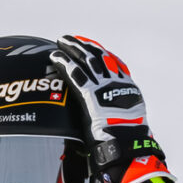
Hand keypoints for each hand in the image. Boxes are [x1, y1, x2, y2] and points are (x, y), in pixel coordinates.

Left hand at [51, 35, 164, 182]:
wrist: (126, 145)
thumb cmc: (125, 141)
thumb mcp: (127, 122)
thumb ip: (117, 113)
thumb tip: (110, 117)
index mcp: (127, 88)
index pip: (114, 63)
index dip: (101, 52)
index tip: (92, 45)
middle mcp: (117, 83)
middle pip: (98, 57)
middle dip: (84, 45)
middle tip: (72, 38)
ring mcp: (103, 87)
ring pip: (86, 60)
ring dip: (72, 48)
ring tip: (62, 40)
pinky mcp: (90, 94)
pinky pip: (74, 74)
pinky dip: (64, 63)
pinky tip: (55, 56)